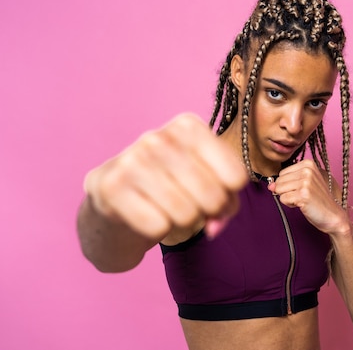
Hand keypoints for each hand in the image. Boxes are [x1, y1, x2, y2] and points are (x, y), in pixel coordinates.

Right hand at [83, 113, 247, 240]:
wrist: (113, 199)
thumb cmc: (171, 186)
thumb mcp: (207, 178)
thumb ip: (226, 200)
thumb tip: (215, 226)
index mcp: (188, 126)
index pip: (236, 177)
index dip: (230, 198)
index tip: (215, 194)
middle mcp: (158, 137)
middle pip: (213, 197)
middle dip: (208, 213)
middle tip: (190, 207)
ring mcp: (131, 160)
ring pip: (186, 214)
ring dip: (182, 223)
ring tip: (166, 209)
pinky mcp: (111, 188)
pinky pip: (158, 227)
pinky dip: (157, 230)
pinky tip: (144, 214)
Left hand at [268, 159, 350, 235]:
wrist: (333, 216)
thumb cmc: (318, 200)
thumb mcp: (303, 184)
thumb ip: (286, 181)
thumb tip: (270, 185)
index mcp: (308, 164)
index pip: (282, 173)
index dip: (288, 184)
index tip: (303, 189)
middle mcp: (307, 170)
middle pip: (279, 180)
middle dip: (287, 191)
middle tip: (303, 196)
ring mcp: (306, 182)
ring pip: (279, 189)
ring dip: (288, 198)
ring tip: (303, 200)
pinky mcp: (303, 194)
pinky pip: (283, 199)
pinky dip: (290, 205)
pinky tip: (303, 205)